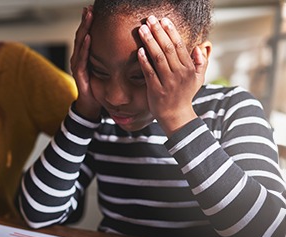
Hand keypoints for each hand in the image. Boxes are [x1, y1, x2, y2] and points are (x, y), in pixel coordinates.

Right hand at [70, 6, 100, 119]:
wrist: (91, 105)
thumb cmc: (100, 88)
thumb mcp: (107, 69)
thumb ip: (111, 58)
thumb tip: (129, 47)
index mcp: (86, 56)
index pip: (87, 35)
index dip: (90, 23)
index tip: (93, 10)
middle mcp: (79, 58)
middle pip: (81, 35)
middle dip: (85, 21)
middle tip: (89, 8)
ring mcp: (77, 65)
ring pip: (80, 43)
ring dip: (84, 29)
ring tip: (88, 17)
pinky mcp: (79, 74)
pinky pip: (81, 58)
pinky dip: (84, 47)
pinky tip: (88, 37)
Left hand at [137, 15, 205, 135]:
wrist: (176, 115)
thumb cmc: (185, 94)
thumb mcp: (198, 78)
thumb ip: (201, 62)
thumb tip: (200, 47)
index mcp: (189, 68)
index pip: (179, 46)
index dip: (171, 31)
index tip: (163, 20)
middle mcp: (179, 73)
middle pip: (167, 48)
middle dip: (158, 32)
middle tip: (150, 19)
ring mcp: (167, 82)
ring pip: (158, 58)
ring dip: (149, 42)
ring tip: (142, 29)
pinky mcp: (156, 90)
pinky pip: (149, 73)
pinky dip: (144, 61)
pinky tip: (139, 50)